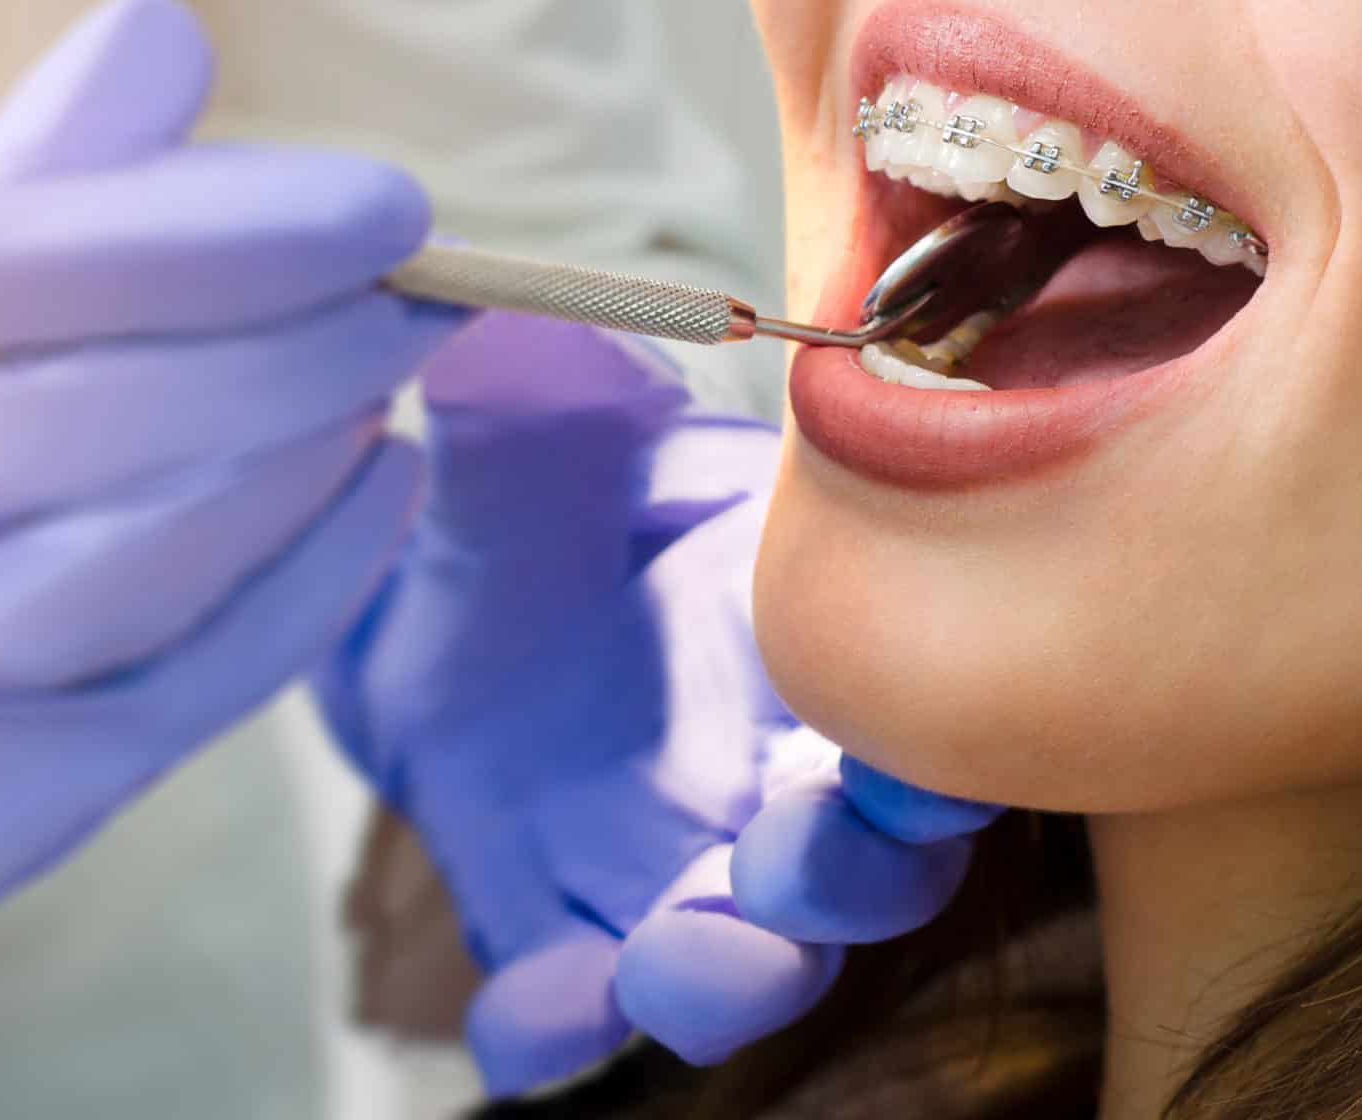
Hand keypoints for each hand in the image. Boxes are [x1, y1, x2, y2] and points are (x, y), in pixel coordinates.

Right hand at [0, 0, 460, 985]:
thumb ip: (24, 165)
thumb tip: (168, 38)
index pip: (26, 253)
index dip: (233, 227)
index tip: (389, 207)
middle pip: (101, 414)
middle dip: (302, 345)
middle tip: (419, 300)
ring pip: (149, 561)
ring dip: (307, 459)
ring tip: (378, 383)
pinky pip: (191, 679)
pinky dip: (314, 578)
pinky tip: (376, 488)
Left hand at [311, 313, 999, 1092]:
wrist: (418, 583)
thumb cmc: (523, 488)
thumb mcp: (518, 426)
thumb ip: (537, 393)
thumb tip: (513, 335)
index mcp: (800, 626)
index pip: (919, 692)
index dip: (942, 729)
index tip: (920, 742)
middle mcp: (766, 763)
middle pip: (867, 860)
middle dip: (851, 876)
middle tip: (790, 858)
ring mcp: (665, 858)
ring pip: (747, 955)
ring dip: (732, 974)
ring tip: (674, 961)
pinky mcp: (556, 920)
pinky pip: (572, 1008)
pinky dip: (556, 1027)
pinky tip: (521, 1019)